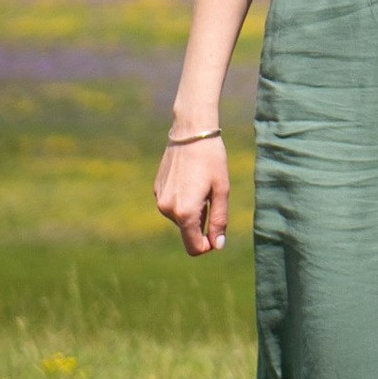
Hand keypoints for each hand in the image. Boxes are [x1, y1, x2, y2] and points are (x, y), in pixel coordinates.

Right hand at [154, 123, 230, 255]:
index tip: (217, 234)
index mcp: (184, 212)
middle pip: (188, 232)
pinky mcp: (156, 190)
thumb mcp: (222, 191)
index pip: (194, 247)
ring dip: (192, 210)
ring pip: (180, 219)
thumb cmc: (212, 160)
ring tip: (200, 185)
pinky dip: (183, 199)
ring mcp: (159, 200)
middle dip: (202, 222)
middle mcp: (167, 209)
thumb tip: (217, 245)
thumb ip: (219, 220)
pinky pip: (173, 205)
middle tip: (211, 195)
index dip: (207, 245)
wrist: (191, 131)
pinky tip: (190, 179)